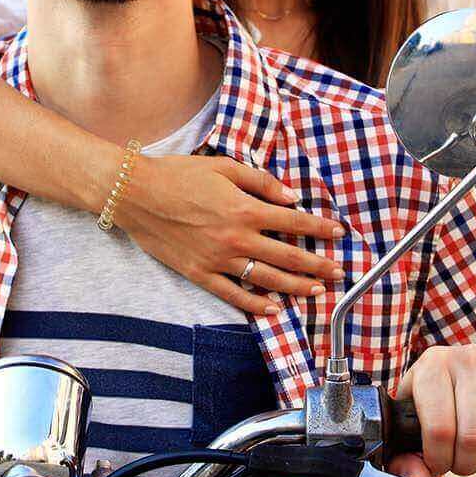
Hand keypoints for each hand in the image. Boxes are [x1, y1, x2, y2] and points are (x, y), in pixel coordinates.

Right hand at [111, 154, 345, 316]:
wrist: (136, 194)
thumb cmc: (178, 175)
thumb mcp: (224, 167)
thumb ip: (260, 182)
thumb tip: (291, 196)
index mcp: (245, 209)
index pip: (294, 221)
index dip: (320, 228)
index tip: (339, 233)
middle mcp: (237, 238)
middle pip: (287, 256)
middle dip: (318, 264)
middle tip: (339, 271)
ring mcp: (219, 260)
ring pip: (266, 280)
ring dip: (295, 286)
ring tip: (316, 291)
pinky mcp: (200, 274)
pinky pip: (233, 295)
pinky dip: (255, 305)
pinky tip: (272, 309)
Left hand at [388, 345, 475, 476]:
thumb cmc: (450, 412)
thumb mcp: (421, 430)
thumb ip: (408, 459)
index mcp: (431, 367)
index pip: (438, 427)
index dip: (441, 459)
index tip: (442, 466)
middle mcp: (467, 357)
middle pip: (473, 434)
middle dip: (470, 464)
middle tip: (467, 467)